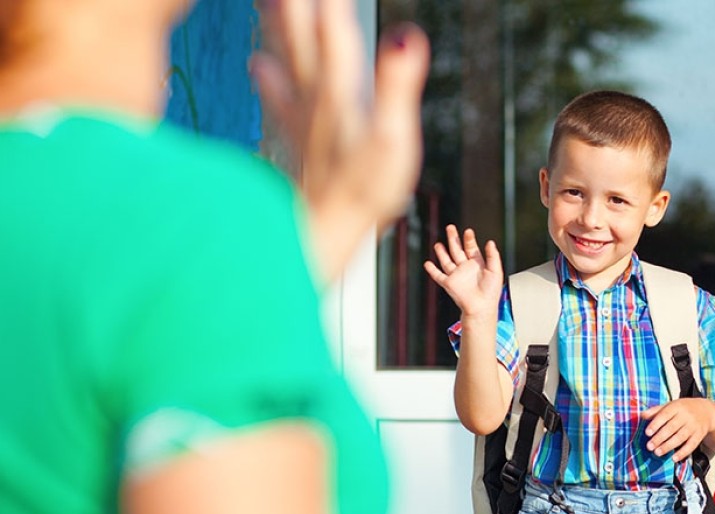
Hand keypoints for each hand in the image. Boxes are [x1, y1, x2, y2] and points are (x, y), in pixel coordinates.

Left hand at [253, 1, 429, 280]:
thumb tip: (407, 36)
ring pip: (285, 57)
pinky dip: (266, 76)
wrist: (319, 236)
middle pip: (301, 35)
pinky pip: (277, 96)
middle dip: (296, 5)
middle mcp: (316, 97)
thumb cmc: (361, 193)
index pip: (335, 27)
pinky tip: (255, 64)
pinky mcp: (296, 140)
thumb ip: (397, 86)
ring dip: (276, 24)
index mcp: (341, 91)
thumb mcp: (394, 139)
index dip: (330, 3)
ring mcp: (303, 117)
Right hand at [423, 225, 504, 318]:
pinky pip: (438, 275)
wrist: (481, 307)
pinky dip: (432, 270)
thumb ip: (493, 256)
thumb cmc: (491, 292)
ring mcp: (456, 276)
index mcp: (477, 264)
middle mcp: (465, 268)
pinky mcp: (449, 283)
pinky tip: (427, 263)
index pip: (471, 248)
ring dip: (442, 252)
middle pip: (457, 250)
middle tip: (450, 227)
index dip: (469, 239)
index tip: (468, 231)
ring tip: (438, 244)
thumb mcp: (496, 271)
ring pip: (447, 261)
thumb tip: (490, 242)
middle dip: (453, 239)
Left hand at [640, 398, 714, 462]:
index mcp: (677, 407)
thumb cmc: (683, 409)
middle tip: (649, 446)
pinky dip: (683, 452)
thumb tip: (642, 415)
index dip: (656, 424)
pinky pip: (691, 445)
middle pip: (672, 428)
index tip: (647, 432)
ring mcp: (693, 426)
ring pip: (680, 437)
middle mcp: (686, 416)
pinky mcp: (699, 436)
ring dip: (668, 446)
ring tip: (657, 452)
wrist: (706, 411)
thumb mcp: (671, 405)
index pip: (665, 415)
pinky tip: (674, 458)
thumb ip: (656, 411)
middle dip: (660, 438)